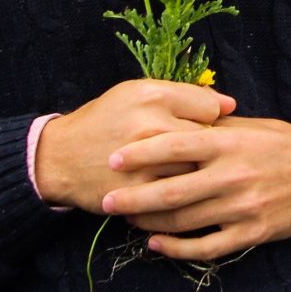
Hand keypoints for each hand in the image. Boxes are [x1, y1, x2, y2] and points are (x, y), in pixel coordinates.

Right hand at [33, 79, 235, 211]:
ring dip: (199, 176)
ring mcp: (146, 163)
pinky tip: (179, 194)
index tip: (203, 127)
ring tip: (190, 174)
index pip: (210, 108)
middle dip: (209, 151)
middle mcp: (150, 125)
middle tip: (201, 155)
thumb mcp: (137, 92)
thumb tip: (229, 104)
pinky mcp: (139, 193)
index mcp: (152, 95)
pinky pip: (178, 199)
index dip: (211, 119)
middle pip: (208, 141)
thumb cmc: (105, 119)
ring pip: (197, 172)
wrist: (61, 157)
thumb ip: (183, 95)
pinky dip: (184, 198)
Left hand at [100, 116, 290, 261]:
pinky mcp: (252, 233)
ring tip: (127, 219)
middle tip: (106, 200)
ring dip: (150, 222)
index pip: (176, 146)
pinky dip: (178, 249)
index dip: (142, 152)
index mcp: (228, 143)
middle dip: (134, 197)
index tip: (114, 158)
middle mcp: (233, 175)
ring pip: (186, 221)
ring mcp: (242, 207)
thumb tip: (171, 118)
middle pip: (173, 190)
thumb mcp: (247, 125)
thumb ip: (210, 126)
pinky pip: (208, 247)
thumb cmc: (278, 142)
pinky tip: (157, 244)